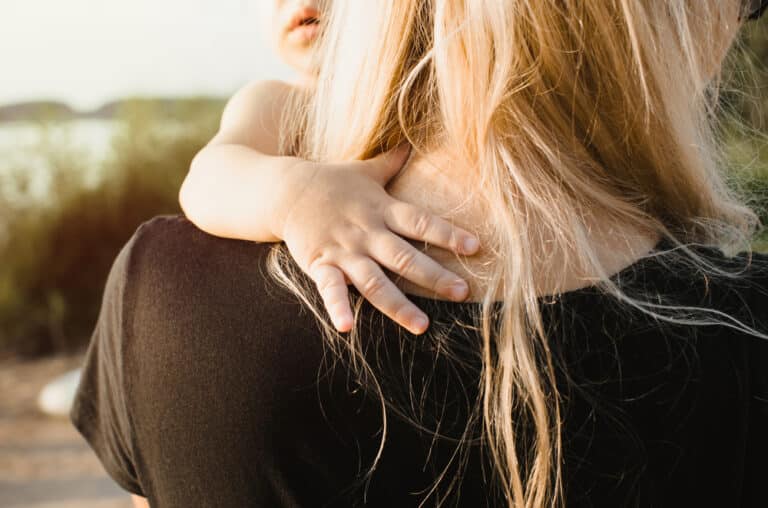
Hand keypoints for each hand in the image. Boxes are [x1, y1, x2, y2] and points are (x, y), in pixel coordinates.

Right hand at [278, 144, 480, 334]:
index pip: (421, 223)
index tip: (476, 247)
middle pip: (405, 257)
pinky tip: (347, 328)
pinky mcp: (321, 265)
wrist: (285, 190)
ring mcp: (344, 251)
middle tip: (463, 293)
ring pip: (375, 282)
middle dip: (434, 276)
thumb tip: (413, 142)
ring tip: (422, 326)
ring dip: (398, 305)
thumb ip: (392, 162)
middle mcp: (367, 233)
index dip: (448, 234)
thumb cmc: (331, 181)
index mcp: (382, 210)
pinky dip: (338, 307)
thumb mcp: (364, 170)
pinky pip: (330, 289)